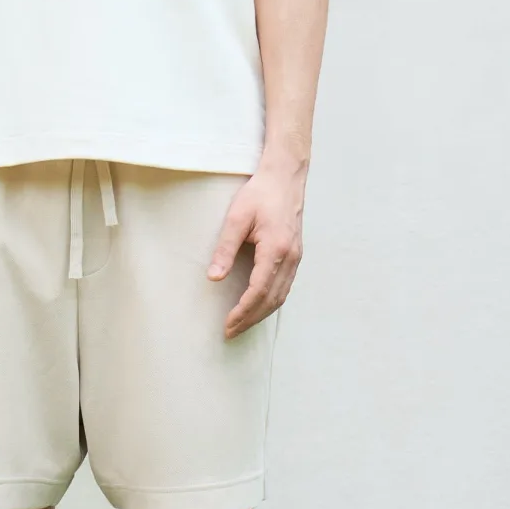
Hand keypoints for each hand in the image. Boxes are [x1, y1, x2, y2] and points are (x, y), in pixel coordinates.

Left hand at [208, 160, 306, 338]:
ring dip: (261, 314)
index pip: (258, 290)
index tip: (228, 324)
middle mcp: (290, 257)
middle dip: (250, 319)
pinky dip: (271, 302)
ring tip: (242, 325)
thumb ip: (224, 249)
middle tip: (230, 332)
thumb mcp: (236, 218)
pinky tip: (258, 307)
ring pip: (281, 296)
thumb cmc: (260, 193)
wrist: (285, 176)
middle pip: (271, 300)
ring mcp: (296, 257)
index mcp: (275, 248)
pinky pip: (285, 287)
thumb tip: (213, 278)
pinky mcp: (296, 255)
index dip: (243, 311)